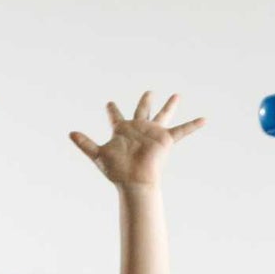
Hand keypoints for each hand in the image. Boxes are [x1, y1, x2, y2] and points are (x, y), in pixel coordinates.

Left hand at [70, 92, 203, 187]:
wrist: (134, 181)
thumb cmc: (117, 171)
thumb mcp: (98, 154)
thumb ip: (85, 143)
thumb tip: (70, 133)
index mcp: (123, 130)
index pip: (116, 116)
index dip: (112, 110)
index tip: (109, 104)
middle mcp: (139, 129)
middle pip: (143, 110)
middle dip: (145, 101)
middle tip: (149, 92)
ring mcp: (153, 134)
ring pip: (163, 115)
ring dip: (169, 106)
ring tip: (176, 95)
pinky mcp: (165, 140)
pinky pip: (182, 131)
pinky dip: (193, 125)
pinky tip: (204, 119)